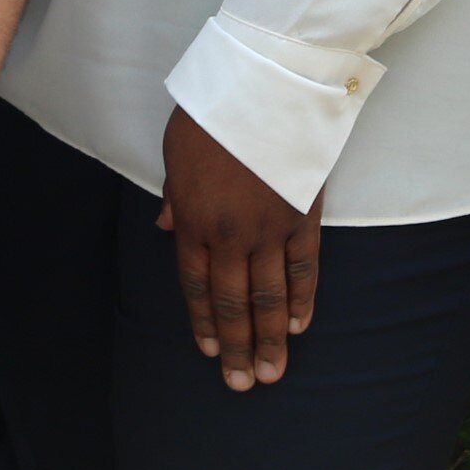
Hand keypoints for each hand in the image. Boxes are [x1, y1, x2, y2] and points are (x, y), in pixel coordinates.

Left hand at [158, 106, 319, 391]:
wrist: (264, 85)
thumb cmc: (212, 111)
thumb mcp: (175, 152)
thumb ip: (175, 196)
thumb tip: (166, 226)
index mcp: (193, 218)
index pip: (195, 285)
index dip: (202, 322)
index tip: (209, 351)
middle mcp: (230, 234)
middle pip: (232, 302)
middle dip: (237, 347)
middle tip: (243, 384)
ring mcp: (270, 228)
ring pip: (270, 296)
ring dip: (272, 339)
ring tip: (273, 373)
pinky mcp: (303, 215)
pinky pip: (303, 268)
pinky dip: (301, 299)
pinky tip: (299, 325)